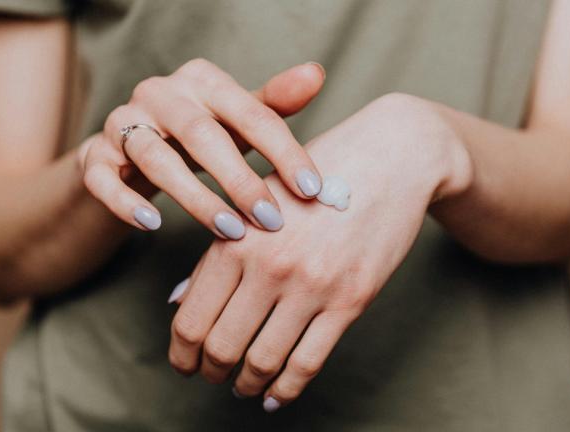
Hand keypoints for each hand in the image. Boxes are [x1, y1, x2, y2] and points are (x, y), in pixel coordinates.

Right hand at [78, 58, 325, 236]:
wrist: (130, 151)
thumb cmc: (198, 136)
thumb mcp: (236, 119)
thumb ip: (273, 103)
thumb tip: (315, 74)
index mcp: (202, 80)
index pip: (251, 113)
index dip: (284, 152)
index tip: (312, 190)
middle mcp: (159, 93)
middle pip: (202, 134)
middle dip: (240, 180)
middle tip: (271, 219)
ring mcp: (122, 122)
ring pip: (155, 158)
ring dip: (195, 198)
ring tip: (229, 231)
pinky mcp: (94, 156)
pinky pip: (104, 179)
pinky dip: (127, 202)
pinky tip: (153, 225)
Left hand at [167, 94, 473, 409]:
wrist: (390, 157)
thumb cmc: (316, 175)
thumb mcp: (257, 202)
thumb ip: (217, 252)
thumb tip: (178, 302)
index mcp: (236, 238)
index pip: (191, 319)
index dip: (182, 353)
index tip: (184, 364)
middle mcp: (269, 265)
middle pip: (221, 346)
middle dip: (210, 372)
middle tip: (212, 376)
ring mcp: (311, 285)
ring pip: (263, 361)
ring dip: (246, 384)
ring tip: (243, 386)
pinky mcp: (351, 300)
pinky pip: (308, 362)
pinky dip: (286, 390)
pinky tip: (276, 396)